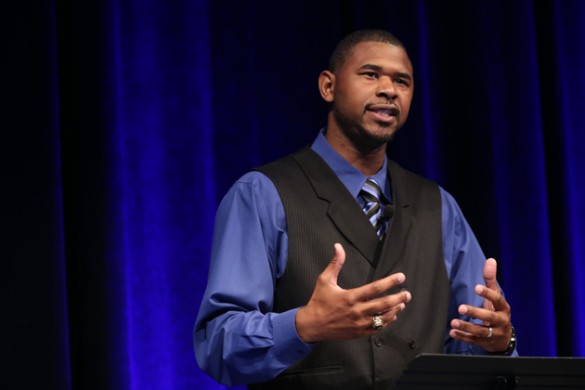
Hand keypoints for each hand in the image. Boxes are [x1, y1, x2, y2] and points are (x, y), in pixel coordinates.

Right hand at [295, 243, 410, 342]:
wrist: (312, 325)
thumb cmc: (319, 302)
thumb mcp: (324, 280)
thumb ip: (335, 263)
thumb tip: (338, 247)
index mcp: (350, 297)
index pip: (375, 288)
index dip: (390, 282)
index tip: (400, 277)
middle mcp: (356, 311)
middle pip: (383, 304)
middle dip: (398, 298)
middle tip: (407, 293)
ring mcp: (359, 323)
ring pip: (383, 317)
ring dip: (395, 310)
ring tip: (402, 303)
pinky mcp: (359, 332)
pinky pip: (377, 328)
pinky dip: (386, 321)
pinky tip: (392, 315)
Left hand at [449, 258, 512, 352]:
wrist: (504, 338)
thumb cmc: (497, 311)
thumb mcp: (496, 296)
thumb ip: (491, 279)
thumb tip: (490, 260)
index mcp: (503, 308)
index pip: (497, 299)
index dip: (487, 294)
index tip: (476, 287)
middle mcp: (500, 321)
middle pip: (489, 317)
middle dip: (475, 312)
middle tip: (461, 308)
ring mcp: (493, 333)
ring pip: (480, 331)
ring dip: (466, 326)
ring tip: (453, 322)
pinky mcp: (484, 342)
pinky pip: (473, 340)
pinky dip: (462, 336)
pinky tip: (452, 332)